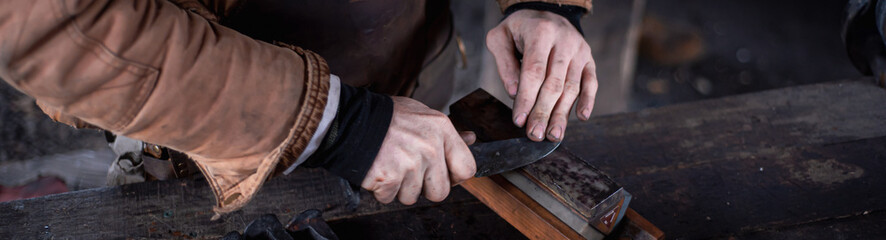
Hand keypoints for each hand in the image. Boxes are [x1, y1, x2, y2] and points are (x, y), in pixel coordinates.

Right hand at [360, 97, 475, 204]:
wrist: (350, 120)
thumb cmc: (387, 117)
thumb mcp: (422, 114)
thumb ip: (448, 132)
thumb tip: (471, 138)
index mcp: (441, 130)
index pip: (467, 168)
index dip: (456, 176)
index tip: (445, 174)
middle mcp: (430, 148)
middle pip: (441, 191)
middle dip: (426, 187)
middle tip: (411, 171)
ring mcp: (410, 165)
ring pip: (413, 197)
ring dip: (401, 188)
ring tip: (392, 166)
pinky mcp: (390, 179)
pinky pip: (391, 198)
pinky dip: (383, 189)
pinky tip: (379, 170)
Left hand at [486, 9, 598, 141]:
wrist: (547, 10)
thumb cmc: (520, 28)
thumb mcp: (500, 37)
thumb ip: (504, 63)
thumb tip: (513, 93)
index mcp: (541, 32)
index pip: (534, 71)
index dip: (527, 98)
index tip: (519, 120)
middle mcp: (564, 41)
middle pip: (554, 83)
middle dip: (543, 112)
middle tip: (534, 135)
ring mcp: (580, 50)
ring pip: (572, 87)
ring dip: (562, 114)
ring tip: (553, 135)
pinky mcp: (589, 59)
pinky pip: (591, 82)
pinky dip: (588, 100)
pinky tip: (581, 117)